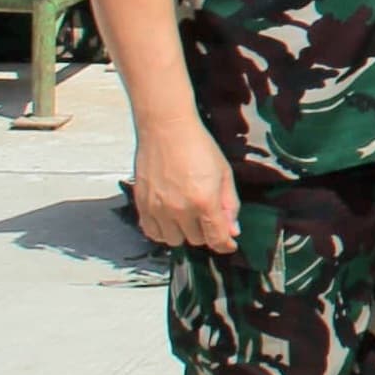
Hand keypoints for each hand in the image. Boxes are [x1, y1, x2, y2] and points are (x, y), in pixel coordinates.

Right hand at [131, 122, 239, 252]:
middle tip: (206, 215)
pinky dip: (162, 231)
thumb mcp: (224, 174)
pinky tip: (169, 218)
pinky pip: (151, 232)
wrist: (166, 129)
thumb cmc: (199, 147)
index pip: (216, 238)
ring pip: (173, 240)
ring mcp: (158, 208)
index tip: (228, 244)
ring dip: (183, 233)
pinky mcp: (141, 205)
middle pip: (196, 240)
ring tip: (187, 215)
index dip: (225, 245)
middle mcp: (180, 209)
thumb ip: (230, 205)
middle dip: (205, 232)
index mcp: (205, 201)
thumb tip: (232, 231)